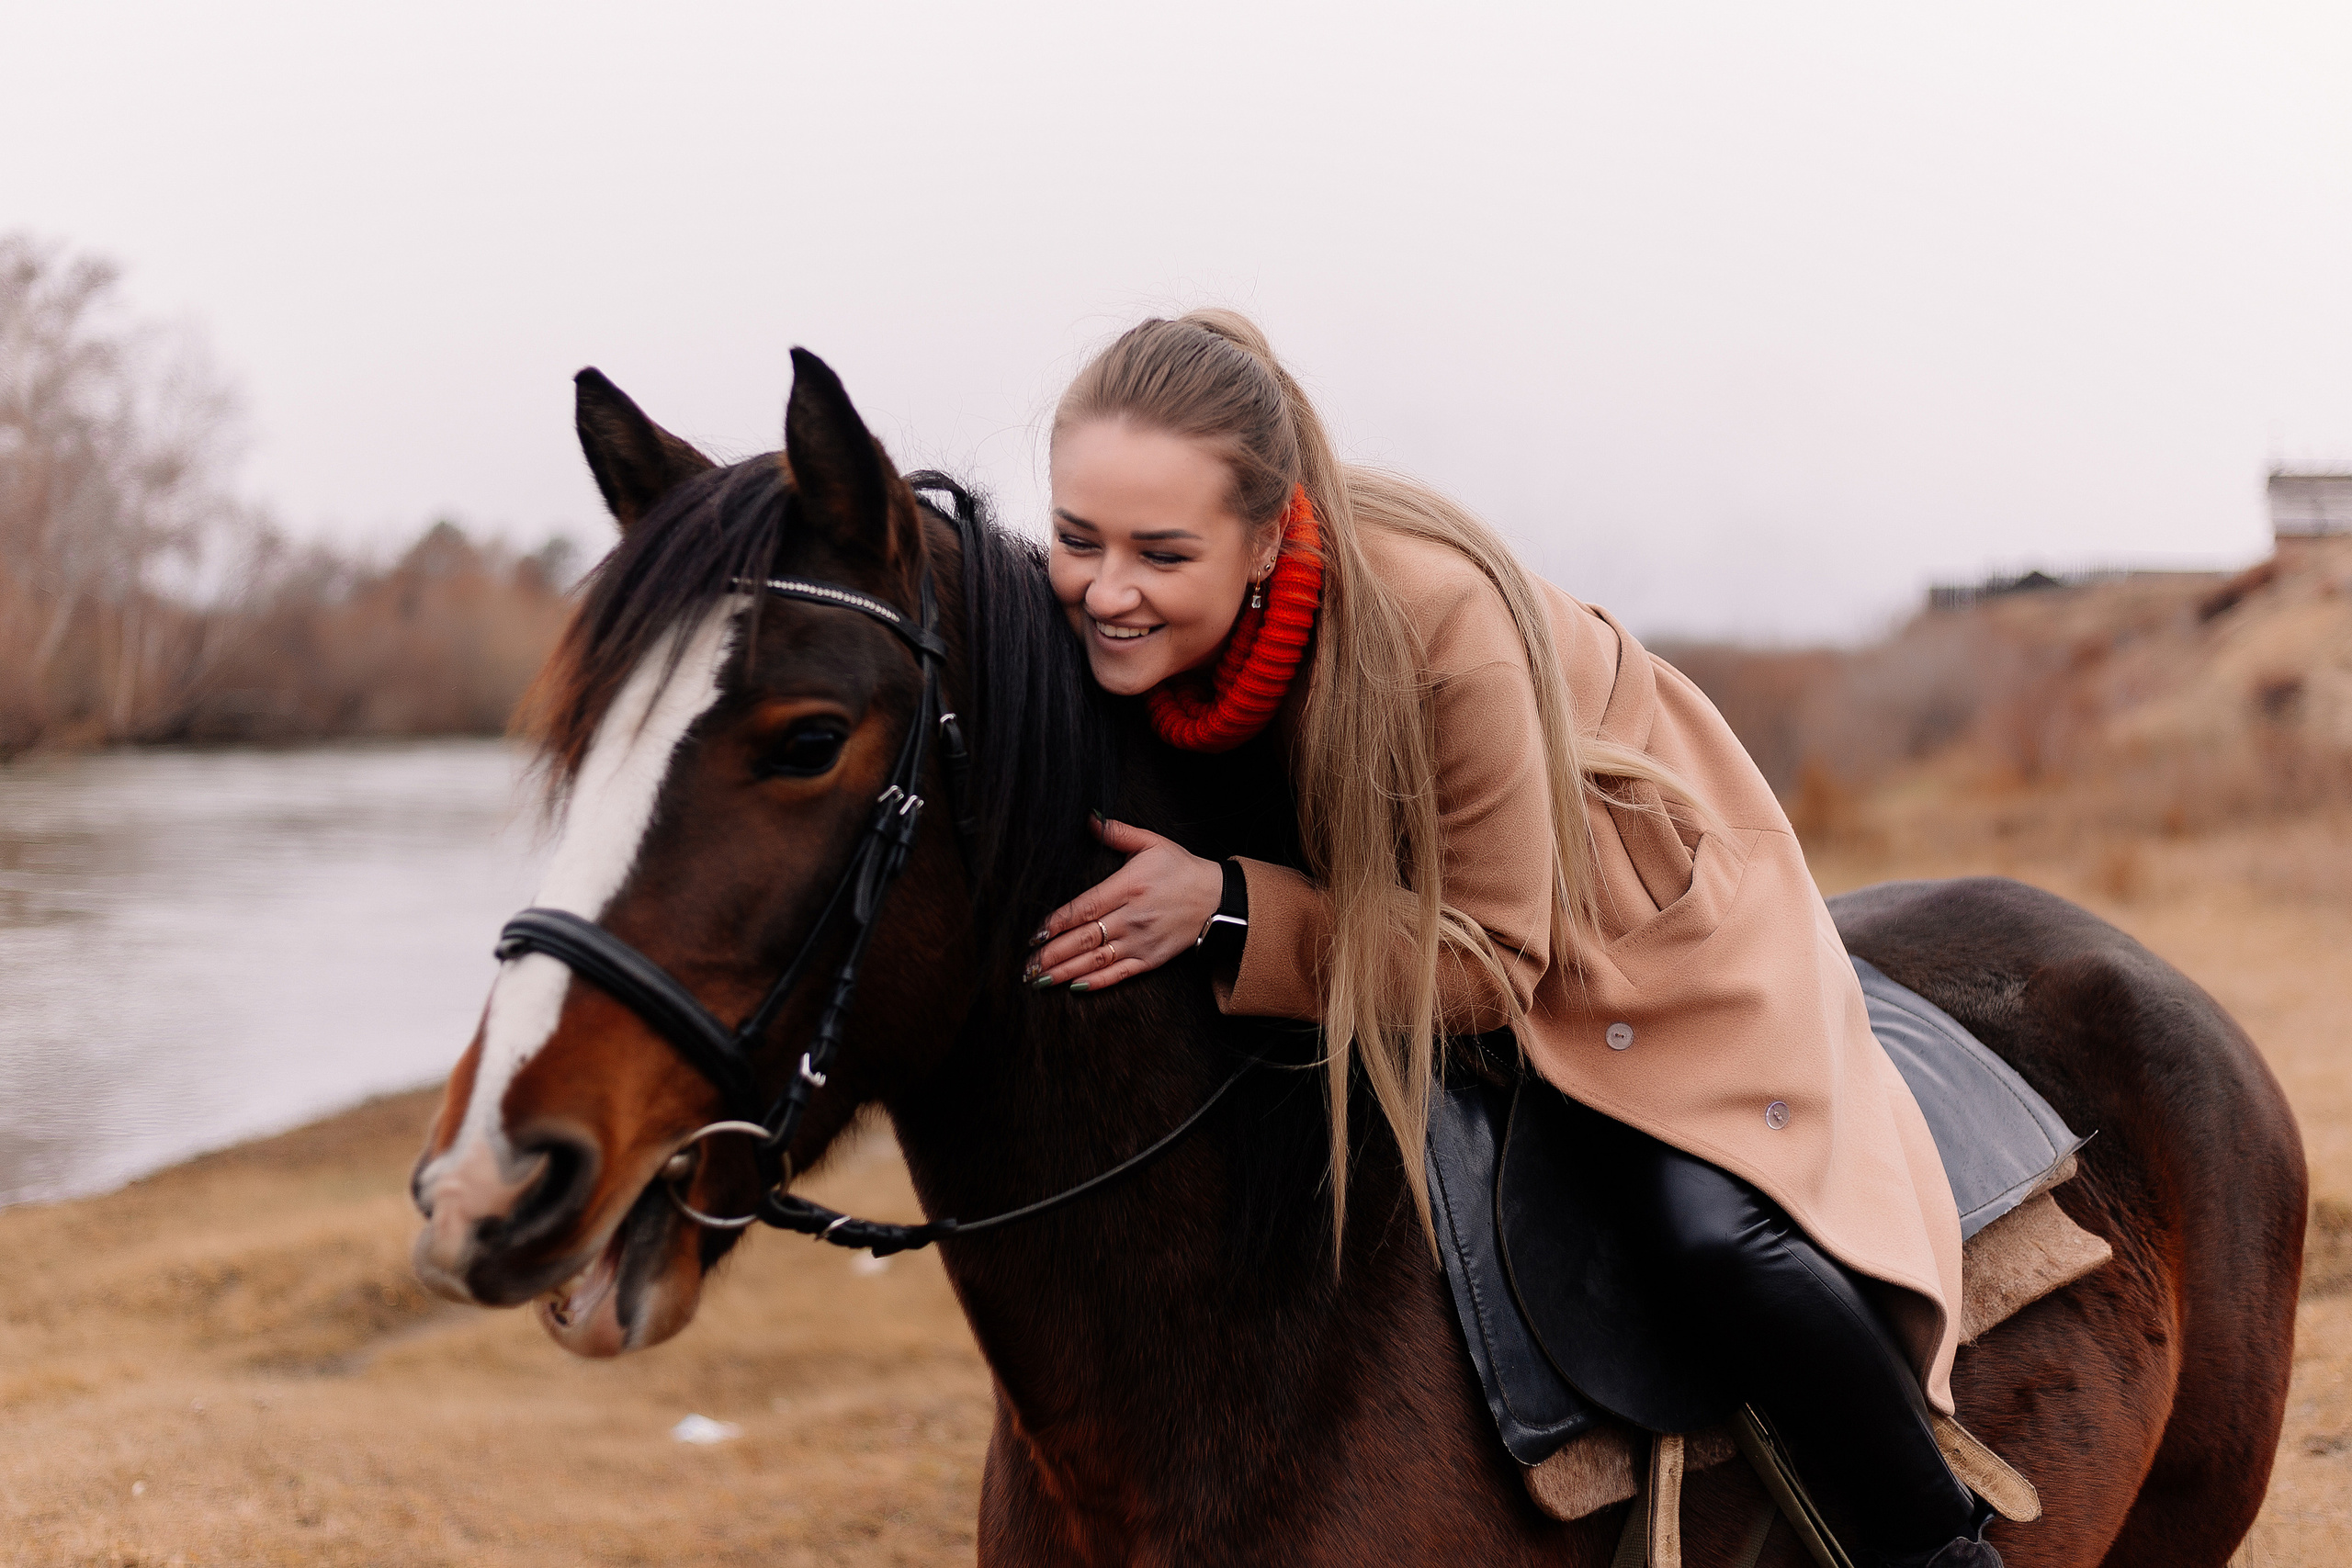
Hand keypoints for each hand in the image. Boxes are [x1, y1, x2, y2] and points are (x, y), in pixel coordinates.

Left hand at [1025, 816, 1222, 992]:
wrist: (1217, 900)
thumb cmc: (1181, 869)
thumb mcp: (1152, 843)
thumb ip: (1118, 833)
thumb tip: (1090, 819)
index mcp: (1129, 887)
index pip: (1085, 908)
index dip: (1057, 922)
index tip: (1036, 933)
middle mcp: (1132, 917)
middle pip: (1084, 938)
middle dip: (1052, 953)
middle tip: (1027, 965)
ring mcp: (1141, 942)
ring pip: (1096, 960)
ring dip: (1065, 971)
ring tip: (1040, 979)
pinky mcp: (1151, 960)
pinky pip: (1119, 974)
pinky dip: (1096, 982)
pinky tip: (1074, 986)